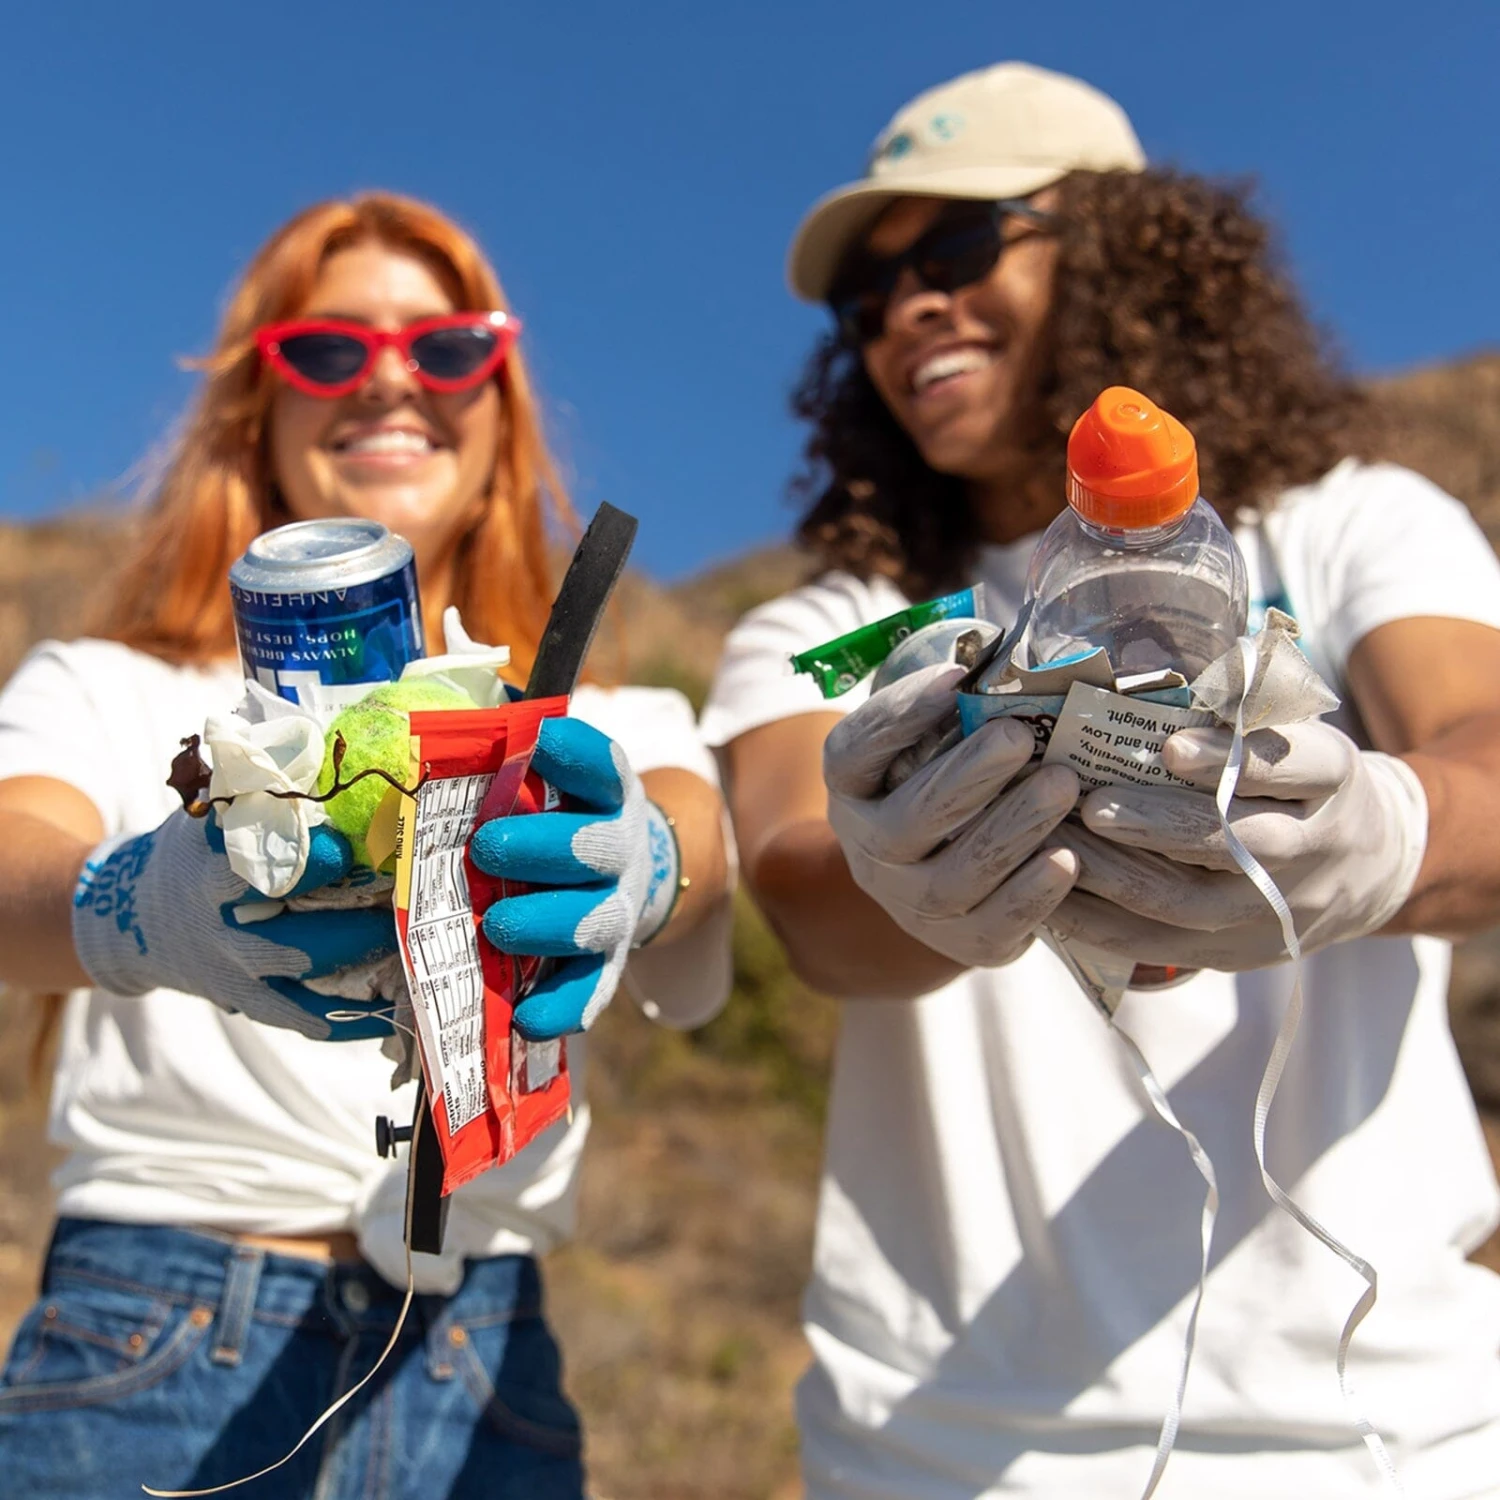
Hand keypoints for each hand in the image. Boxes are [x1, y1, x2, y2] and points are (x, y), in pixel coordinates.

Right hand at [72, 813, 396, 1038]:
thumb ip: (258, 786)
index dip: (304, 851)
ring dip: (362, 954)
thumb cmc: (196, 851)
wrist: (133, 919)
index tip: (349, 843)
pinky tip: (397, 1009)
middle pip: (288, 916)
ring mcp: (233, 963)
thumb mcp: (209, 813)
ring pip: (303, 963)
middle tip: (402, 896)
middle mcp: (220, 914)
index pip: (256, 853)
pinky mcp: (246, 1000)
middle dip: (350, 908)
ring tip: (414, 941)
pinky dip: (350, 1019)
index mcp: (211, 859)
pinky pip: (303, 1015)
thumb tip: (324, 741)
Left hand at [470, 717, 678, 1039]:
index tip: (538, 739)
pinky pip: (589, 990)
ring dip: (546, 923)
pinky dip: (560, 1007)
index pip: (601, 765)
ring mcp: (614, 909)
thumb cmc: (555, 820)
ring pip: (594, 921)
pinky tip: (524, 1017)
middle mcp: (619, 849)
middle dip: (544, 847)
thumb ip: (497, 765)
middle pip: (595, 847)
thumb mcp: (542, 783)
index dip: (575, 752)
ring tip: (497, 927)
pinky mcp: (604, 964)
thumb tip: (420, 734)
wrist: (618, 878)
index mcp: (605, 793)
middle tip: (487, 847)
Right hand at [823, 663, 1079, 967]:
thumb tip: (1018, 645)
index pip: (855, 751)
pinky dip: (1031, 896)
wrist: (932, 876)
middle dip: (965, 776)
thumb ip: (957, 700)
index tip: (956, 675)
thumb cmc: (946, 775)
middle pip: (907, 821)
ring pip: (953, 877)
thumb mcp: (930, 736)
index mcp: (852, 786)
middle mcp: (869, 848)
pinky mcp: (963, 942)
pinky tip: (1070, 859)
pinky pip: (993, 927)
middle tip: (1018, 736)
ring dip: (1010, 829)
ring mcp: (910, 902)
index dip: (900, 715)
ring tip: (1064, 785)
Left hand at [1046, 719, 1427, 968]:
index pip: (1290, 767)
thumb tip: (1146, 682)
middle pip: (1234, 843)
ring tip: (1055, 844)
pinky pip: (1161, 948)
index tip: (1172, 746)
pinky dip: (1103, 925)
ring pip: (1188, 903)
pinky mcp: (1238, 953)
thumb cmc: (1304, 780)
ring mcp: (1274, 910)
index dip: (1230, 761)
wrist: (1371, 868)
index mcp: (1331, 778)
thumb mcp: (1298, 732)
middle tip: (1091, 805)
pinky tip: (1053, 899)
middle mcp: (1311, 848)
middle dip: (1156, 826)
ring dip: (1113, 876)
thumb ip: (1239, 713)